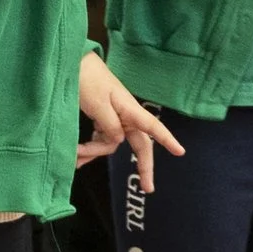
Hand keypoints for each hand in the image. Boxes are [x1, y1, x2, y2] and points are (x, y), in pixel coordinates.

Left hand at [75, 50, 183, 187]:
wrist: (71, 62)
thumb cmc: (87, 79)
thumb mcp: (98, 105)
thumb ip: (110, 126)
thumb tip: (118, 142)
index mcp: (129, 110)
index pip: (152, 127)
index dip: (167, 140)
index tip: (180, 152)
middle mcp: (125, 116)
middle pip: (139, 144)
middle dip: (143, 166)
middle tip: (147, 188)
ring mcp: (113, 117)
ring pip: (112, 144)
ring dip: (95, 153)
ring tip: (75, 159)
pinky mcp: (101, 118)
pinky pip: (101, 139)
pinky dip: (90, 148)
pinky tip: (78, 155)